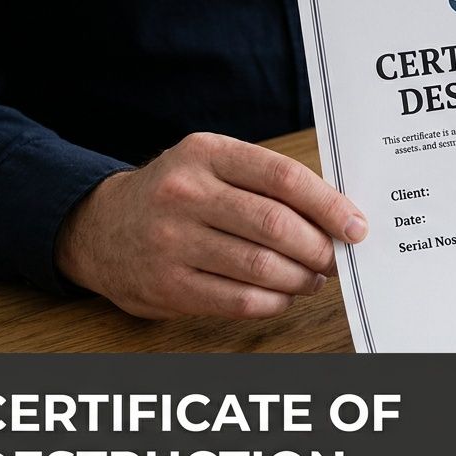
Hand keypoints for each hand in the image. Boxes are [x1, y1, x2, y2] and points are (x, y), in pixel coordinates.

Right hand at [55, 132, 367, 318]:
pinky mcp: (167, 285)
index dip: (329, 206)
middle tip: (334, 259)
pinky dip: (275, 302)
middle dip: (319, 248)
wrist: (99, 228)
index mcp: (206, 154)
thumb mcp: (213, 166)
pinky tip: (282, 295)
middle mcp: (185, 193)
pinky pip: (241, 300)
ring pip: (262, 267)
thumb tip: (338, 214)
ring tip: (312, 278)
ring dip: (301, 278)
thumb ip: (267, 182)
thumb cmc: (177, 196)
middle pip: (277, 225)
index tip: (356, 227)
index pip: (284, 178)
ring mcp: (171, 241)